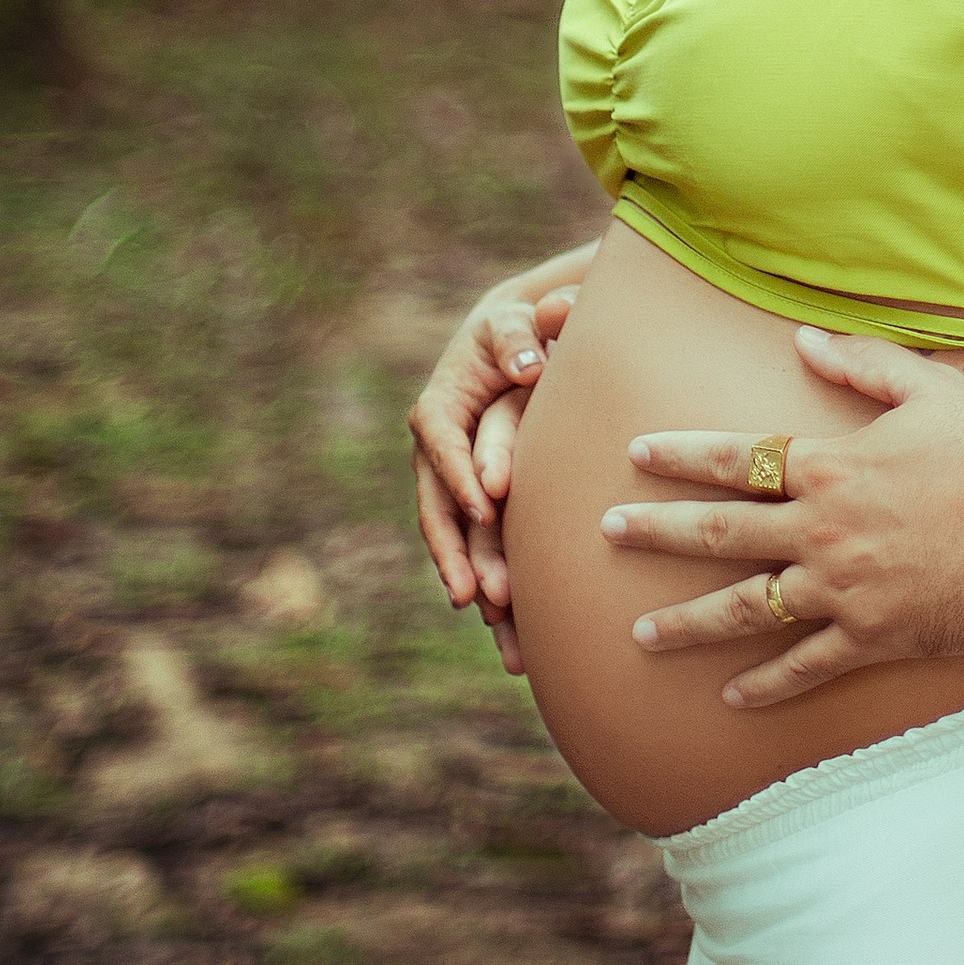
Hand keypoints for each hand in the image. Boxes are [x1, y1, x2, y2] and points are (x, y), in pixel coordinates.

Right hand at [408, 270, 584, 673]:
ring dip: (473, 582)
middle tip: (476, 593)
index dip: (461, 475)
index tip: (486, 504)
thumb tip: (528, 362)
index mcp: (437, 412)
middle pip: (437, 509)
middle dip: (457, 552)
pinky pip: (478, 556)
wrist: (514, 352)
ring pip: (456, 544)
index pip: (442, 446)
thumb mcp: (513, 325)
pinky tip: (516, 640)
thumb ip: (520, 336)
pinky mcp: (475, 514)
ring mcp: (451, 490)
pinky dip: (494, 594)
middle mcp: (435, 457)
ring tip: (495, 623)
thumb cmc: (517, 331)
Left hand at [601, 330, 963, 704]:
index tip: (634, 453)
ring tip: (641, 634)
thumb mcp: (929, 388)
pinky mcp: (871, 637)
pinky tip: (732, 697)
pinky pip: (804, 666)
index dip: (680, 456)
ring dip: (687, 623)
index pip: (734, 459)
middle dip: (656, 532)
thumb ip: (861, 363)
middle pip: (720, 535)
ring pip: (744, 609)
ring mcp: (841, 589)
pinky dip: (765, 685)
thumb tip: (803, 340)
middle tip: (605, 533)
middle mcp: (821, 529)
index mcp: (830, 467)